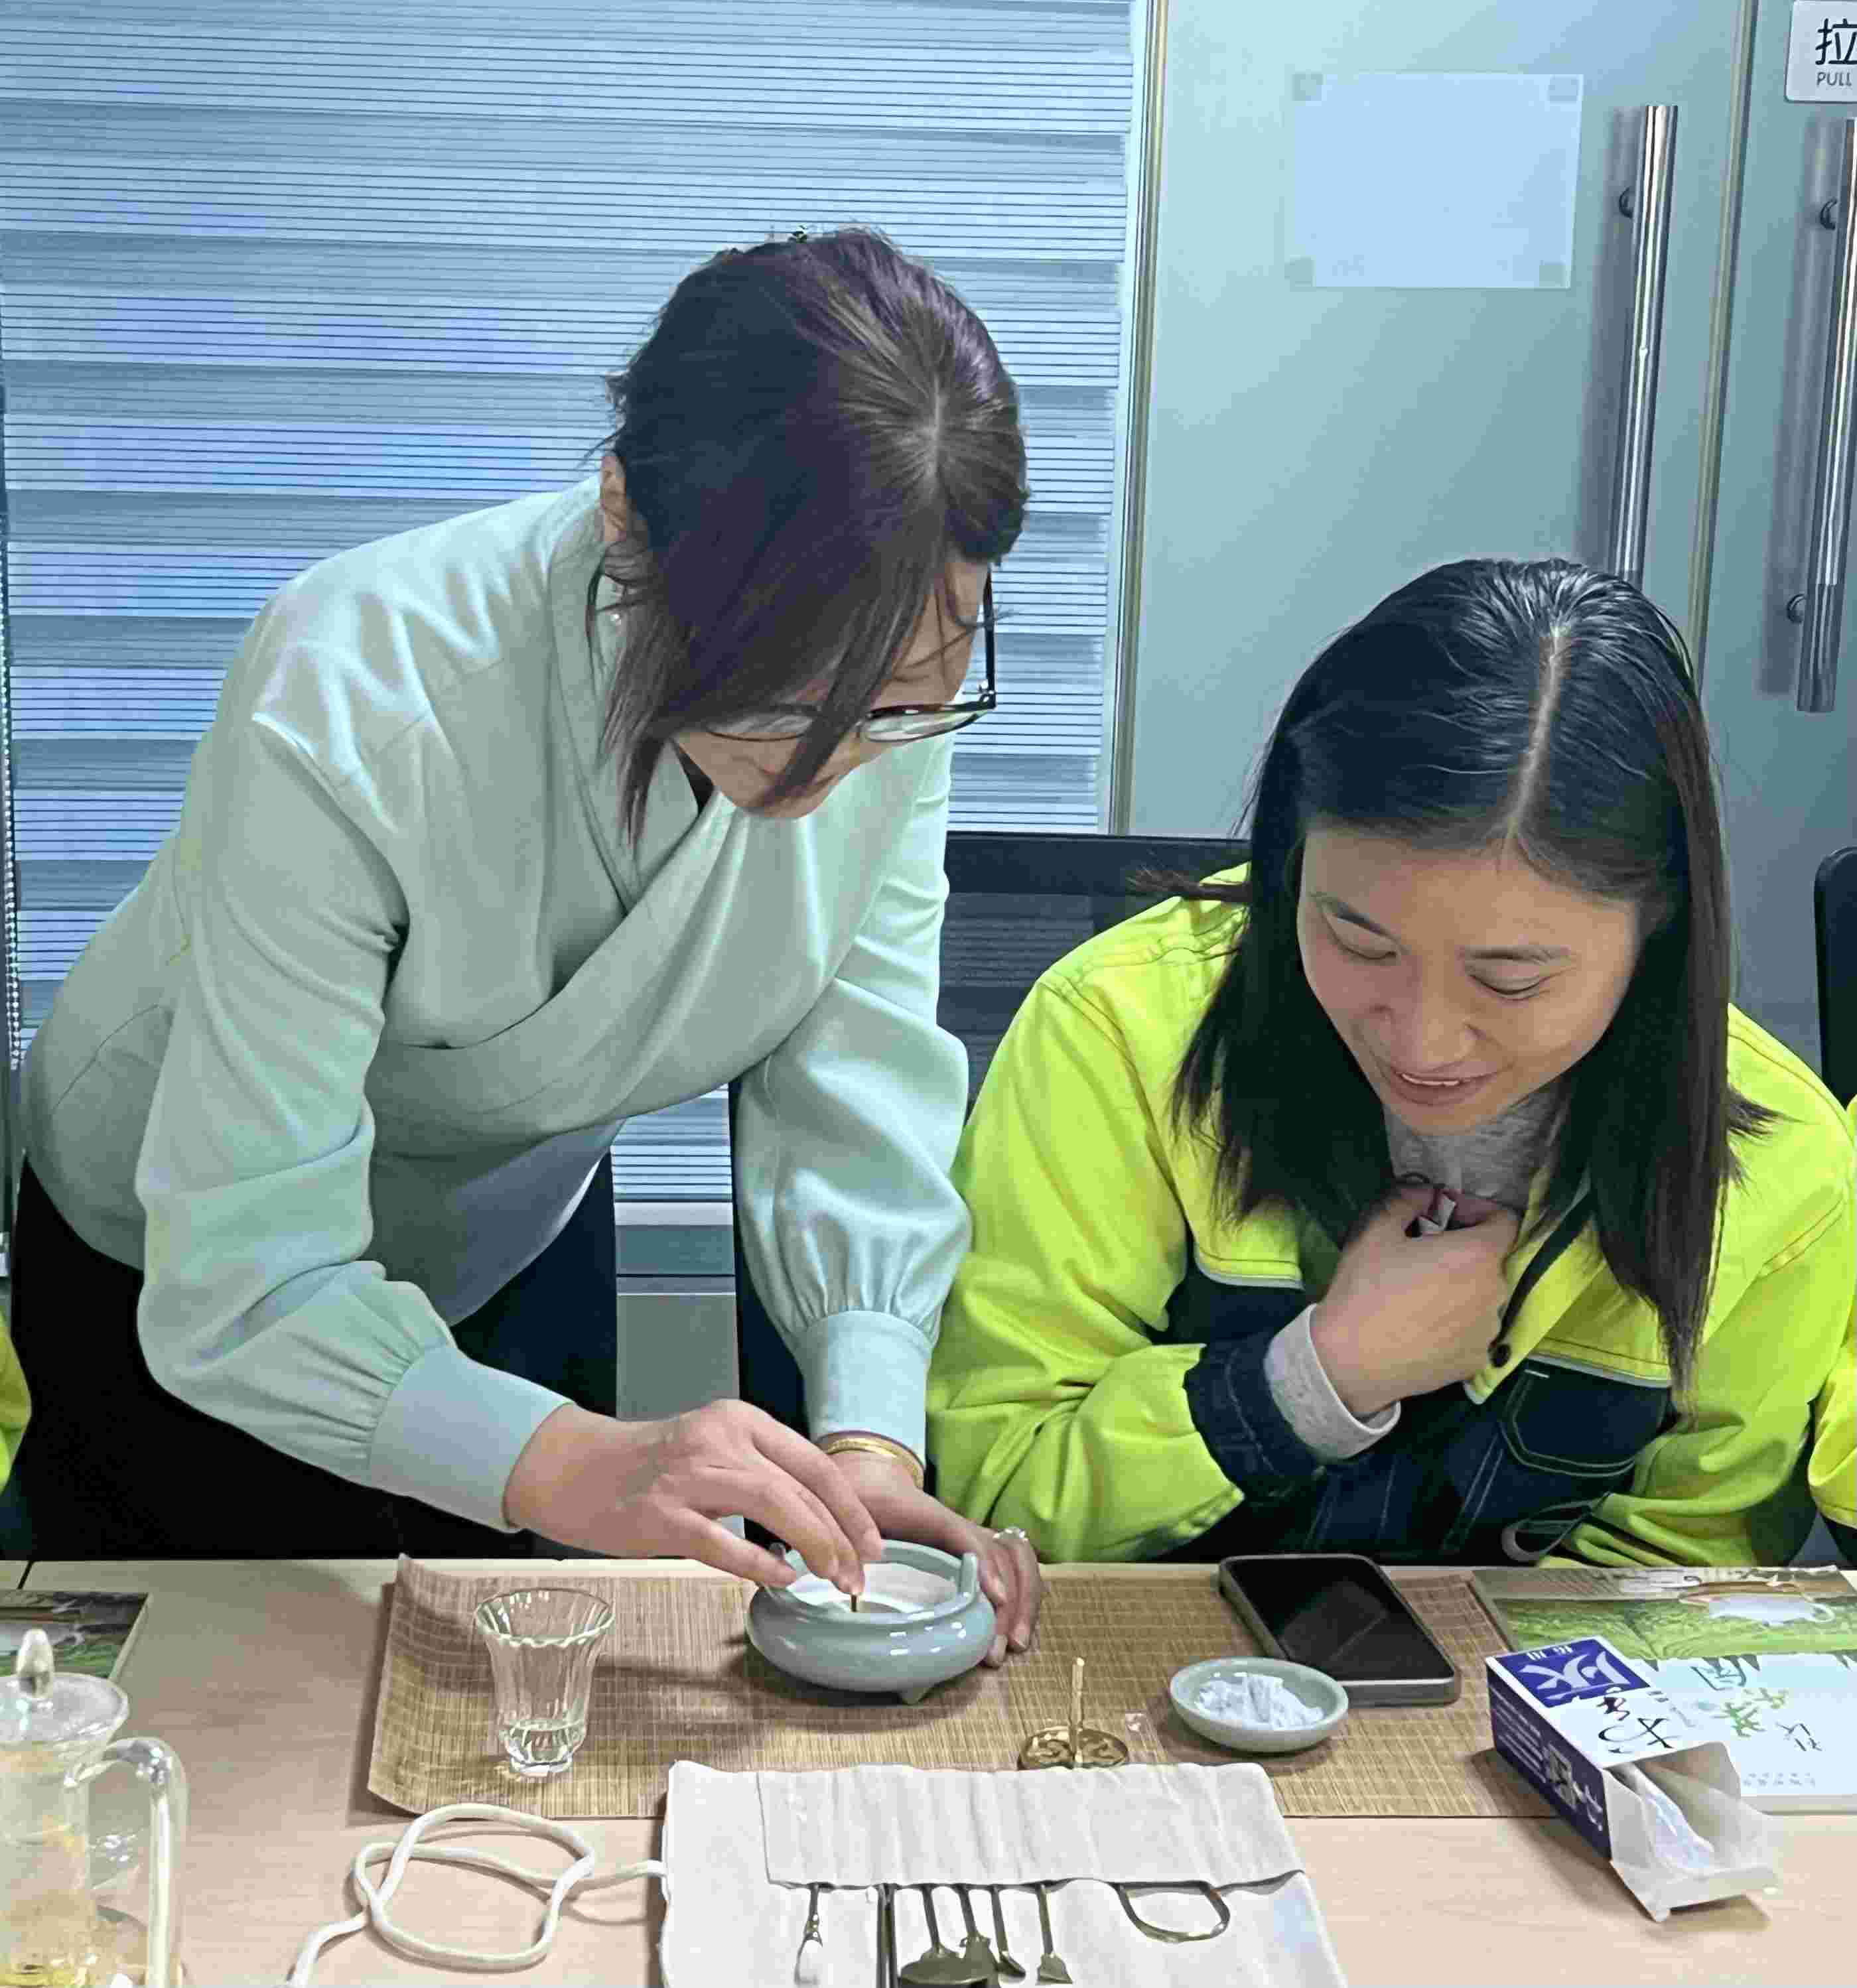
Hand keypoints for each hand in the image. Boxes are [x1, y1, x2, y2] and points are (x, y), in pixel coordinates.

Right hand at [503, 1400, 882, 1590]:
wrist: (578, 1469)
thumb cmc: (654, 1468)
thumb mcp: (715, 1448)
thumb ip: (762, 1472)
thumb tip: (822, 1522)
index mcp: (739, 1421)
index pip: (814, 1462)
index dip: (851, 1507)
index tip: (874, 1543)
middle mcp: (718, 1439)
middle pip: (800, 1486)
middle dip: (840, 1536)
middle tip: (858, 1575)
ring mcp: (688, 1476)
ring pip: (772, 1504)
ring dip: (813, 1545)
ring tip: (834, 1579)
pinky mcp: (660, 1515)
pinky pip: (721, 1541)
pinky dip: (757, 1563)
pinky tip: (782, 1579)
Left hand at [825, 1448, 1043, 1666]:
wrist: (876, 1487)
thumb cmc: (868, 1508)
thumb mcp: (860, 1519)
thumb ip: (856, 1544)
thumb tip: (858, 1587)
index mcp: (932, 1518)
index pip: (964, 1534)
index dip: (982, 1564)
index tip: (994, 1598)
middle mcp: (963, 1528)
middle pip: (1001, 1554)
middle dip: (1009, 1601)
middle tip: (996, 1648)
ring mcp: (977, 1539)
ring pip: (1016, 1559)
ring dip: (1023, 1601)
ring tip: (1015, 1644)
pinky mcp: (981, 1554)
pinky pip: (1016, 1567)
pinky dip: (1024, 1598)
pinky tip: (1017, 1633)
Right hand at [1310, 1182, 1520, 1417]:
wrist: (1351, 1361)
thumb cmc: (1365, 1290)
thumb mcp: (1376, 1230)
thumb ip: (1407, 1199)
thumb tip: (1426, 1191)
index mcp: (1478, 1255)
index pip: (1505, 1220)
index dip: (1476, 1210)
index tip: (1444, 1215)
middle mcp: (1496, 1293)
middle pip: (1492, 1258)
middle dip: (1464, 1247)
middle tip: (1425, 1250)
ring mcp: (1488, 1331)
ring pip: (1484, 1294)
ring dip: (1462, 1285)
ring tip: (1423, 1291)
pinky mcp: (1477, 1360)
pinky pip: (1475, 1328)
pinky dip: (1458, 1319)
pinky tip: (1424, 1324)